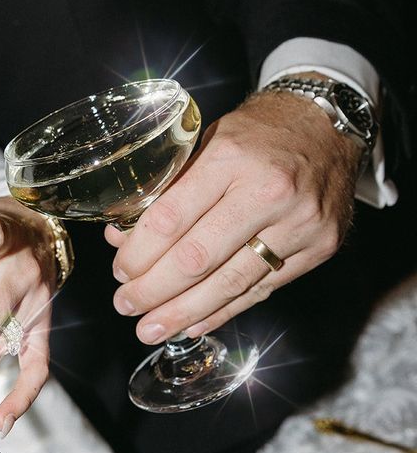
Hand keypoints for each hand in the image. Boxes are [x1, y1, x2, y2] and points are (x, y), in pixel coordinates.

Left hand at [105, 90, 361, 342]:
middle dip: (154, 290)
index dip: (140, 253)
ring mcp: (299, 224)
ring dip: (184, 312)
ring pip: (230, 283)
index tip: (121, 271)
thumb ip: (168, 188)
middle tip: (126, 305)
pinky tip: (194, 324)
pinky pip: (261, 290)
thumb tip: (122, 237)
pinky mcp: (319, 248)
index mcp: (231, 157)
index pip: (172, 218)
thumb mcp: (209, 141)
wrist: (331, 124)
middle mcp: (268, 192)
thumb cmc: (261, 132)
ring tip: (152, 329)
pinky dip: (223, 311)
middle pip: (198, 258)